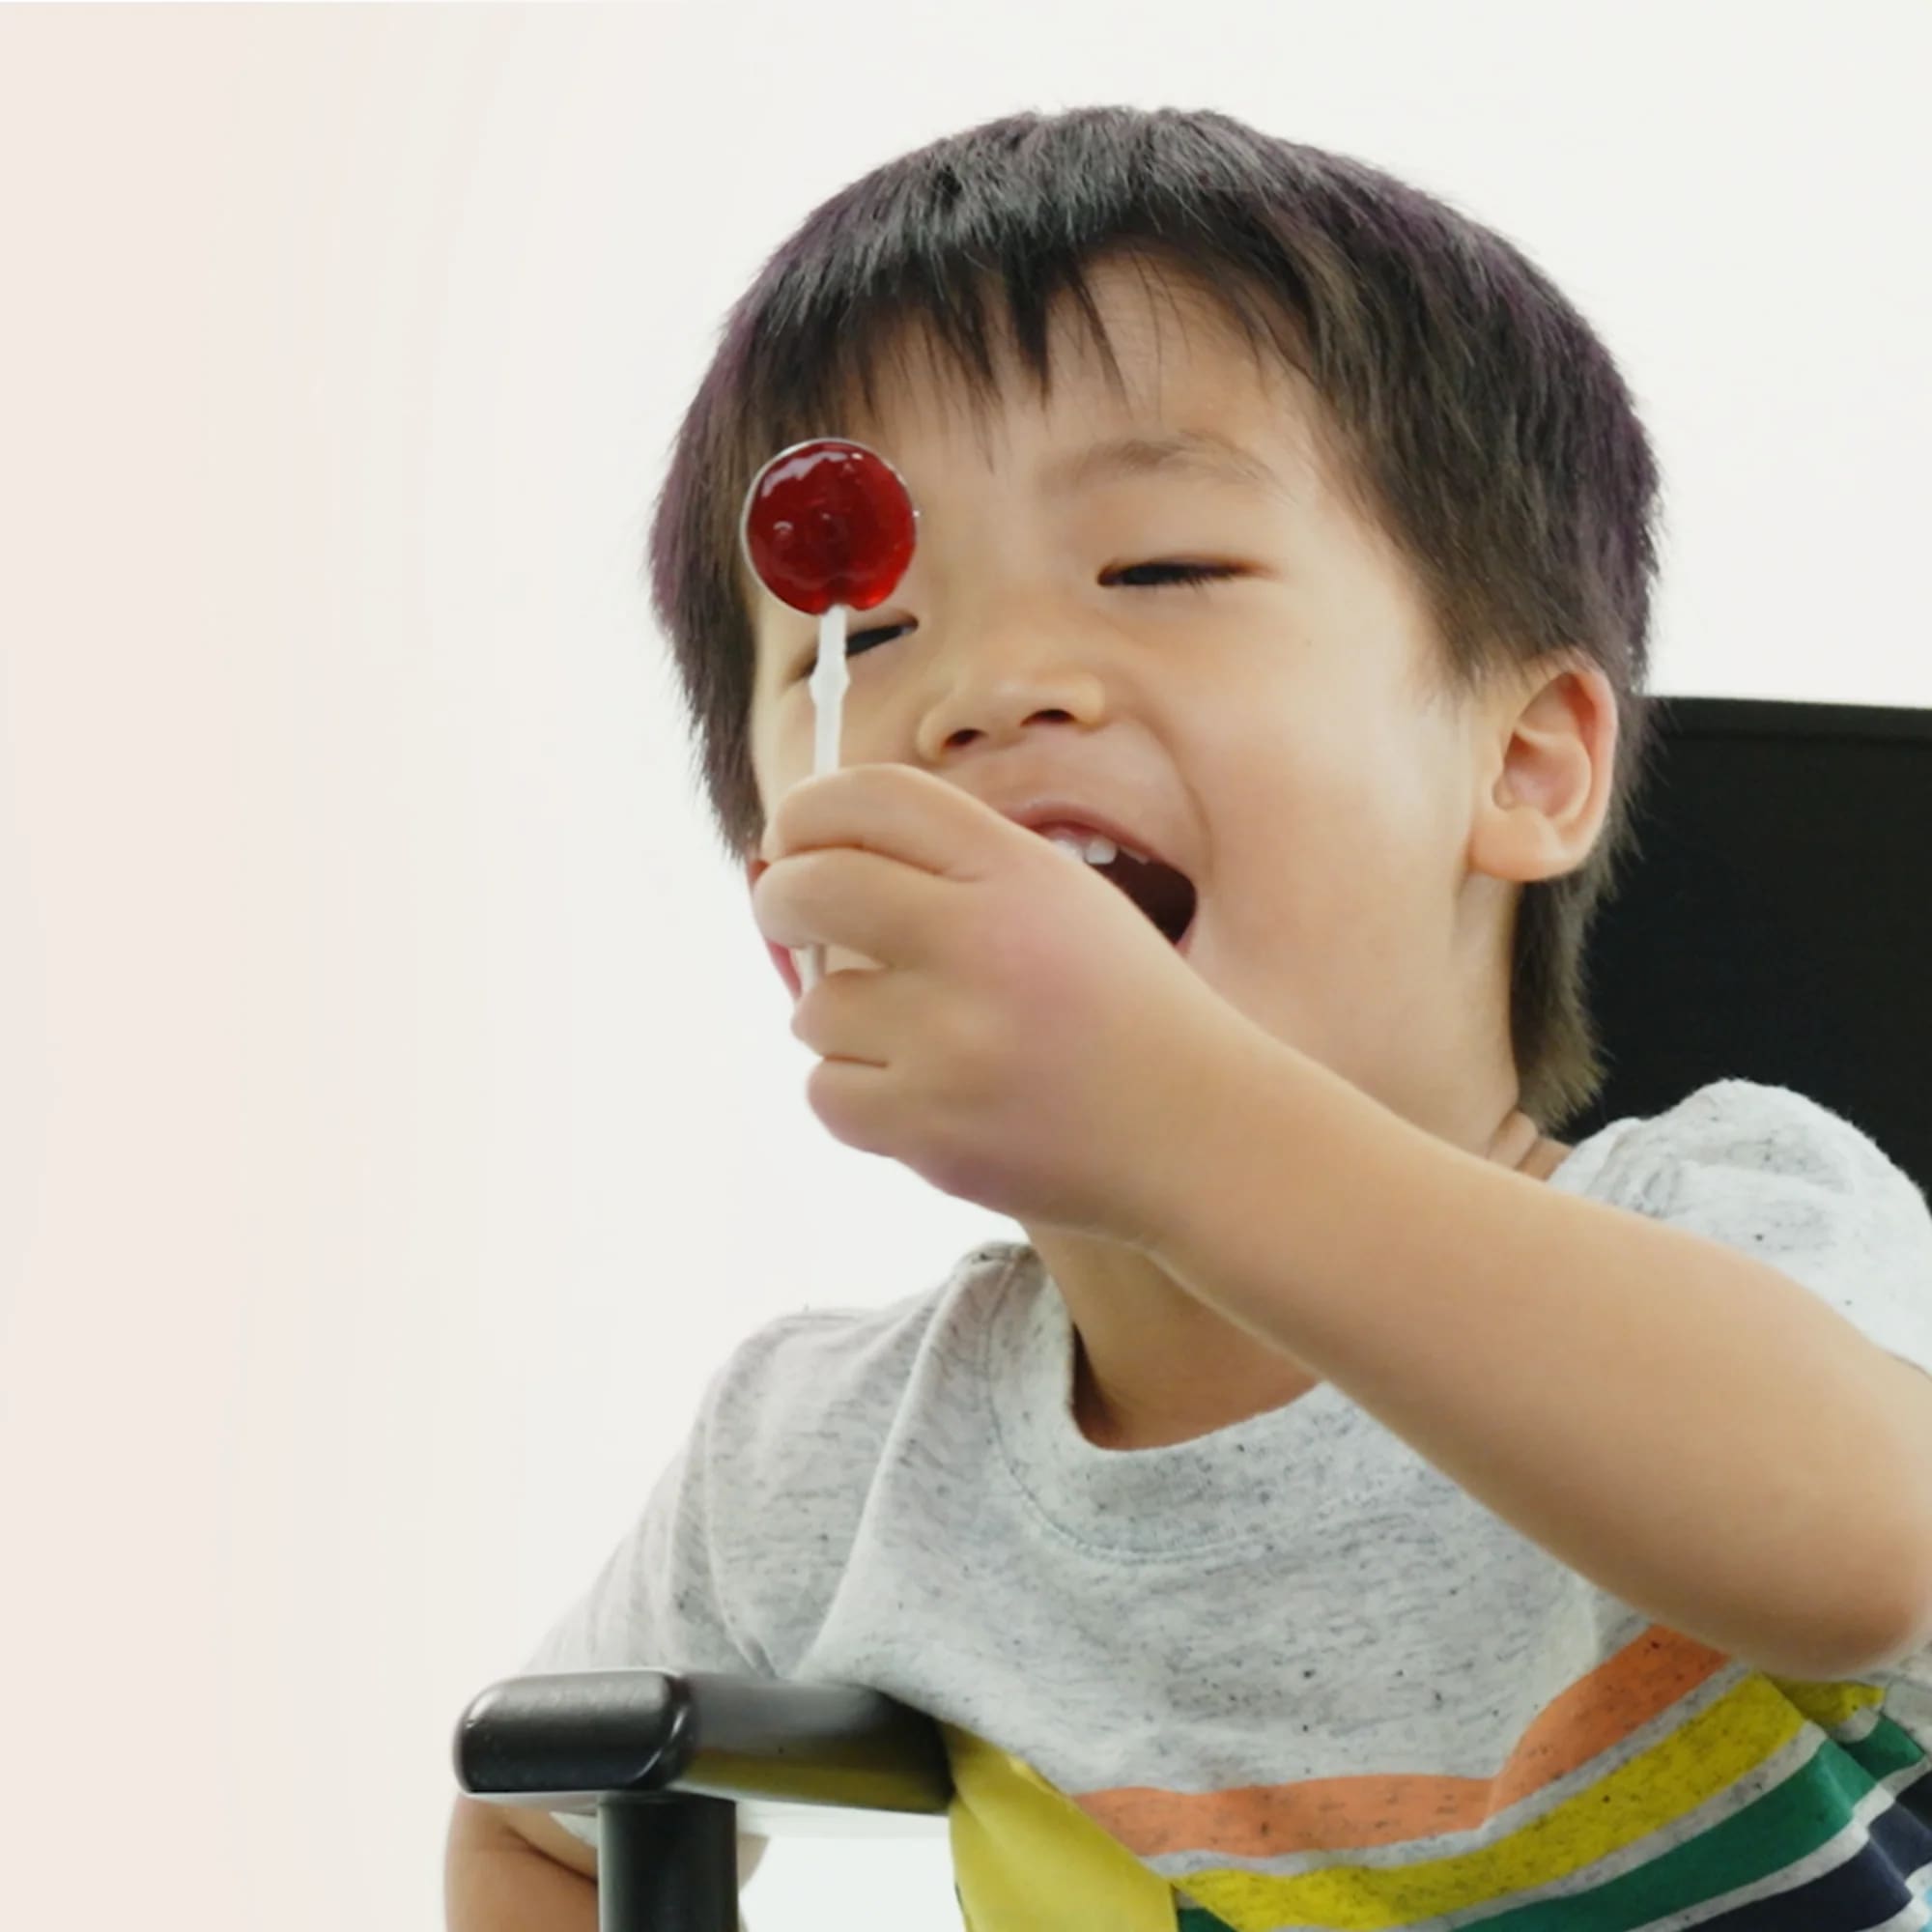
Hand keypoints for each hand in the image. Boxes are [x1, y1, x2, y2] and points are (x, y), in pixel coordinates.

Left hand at [750, 762, 1260, 1247]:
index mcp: (1017, 870)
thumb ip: (944, 871)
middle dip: (779, 898)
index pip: (868, 798)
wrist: (1194, 1132)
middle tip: (790, 915)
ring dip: (845, 1023)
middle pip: (810, 888)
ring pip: (816, 1008)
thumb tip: (789, 867)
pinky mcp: (931, 1128)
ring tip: (923, 1042)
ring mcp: (952, 1041)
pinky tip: (923, 1095)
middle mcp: (981, 941)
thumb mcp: (1056, 900)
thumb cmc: (1109, 1008)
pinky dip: (856, 1096)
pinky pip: (825, 1091)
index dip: (807, 811)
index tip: (791, 839)